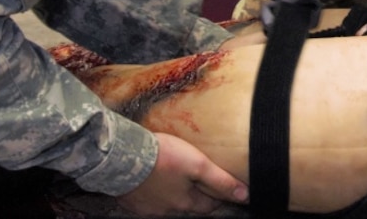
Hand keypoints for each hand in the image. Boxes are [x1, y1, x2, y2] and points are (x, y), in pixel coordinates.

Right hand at [116, 133, 247, 216]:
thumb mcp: (197, 164)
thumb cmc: (162, 158)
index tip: (228, 192)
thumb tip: (244, 195)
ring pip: (171, 204)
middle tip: (205, 186)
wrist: (122, 157)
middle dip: (200, 197)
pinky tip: (155, 184)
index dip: (221, 198)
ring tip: (180, 181)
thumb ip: (220, 180)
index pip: (211, 205)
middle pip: (191, 206)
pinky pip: (150, 201)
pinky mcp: (134, 201)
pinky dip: (156, 194)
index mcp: (186, 202)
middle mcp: (169, 209)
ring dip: (177, 195)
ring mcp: (150, 207)